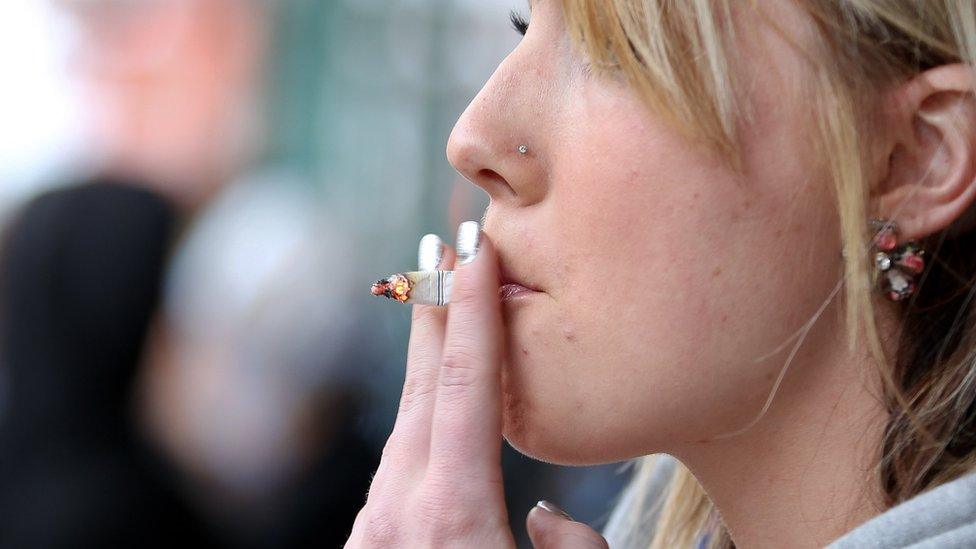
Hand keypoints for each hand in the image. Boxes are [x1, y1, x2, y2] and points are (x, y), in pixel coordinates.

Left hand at [346, 222, 607, 547]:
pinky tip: (433, 413)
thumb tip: (546, 512)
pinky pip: (399, 464)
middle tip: (442, 243)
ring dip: (427, 362)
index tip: (474, 246)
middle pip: (423, 383)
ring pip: (408, 423)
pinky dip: (420, 420)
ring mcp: (373, 522)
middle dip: (436, 306)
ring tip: (439, 312)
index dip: (472, 307)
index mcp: (454, 512)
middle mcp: (402, 506)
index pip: (466, 384)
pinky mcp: (365, 542)